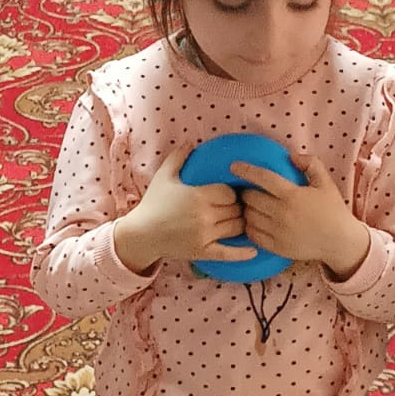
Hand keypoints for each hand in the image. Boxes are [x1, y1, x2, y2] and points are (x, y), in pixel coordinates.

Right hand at [114, 146, 249, 272]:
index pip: (230, 192)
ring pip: (237, 227)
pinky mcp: (203, 252)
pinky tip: (253, 250)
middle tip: (236, 207)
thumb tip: (190, 142)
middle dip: (237, 207)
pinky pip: (229, 253)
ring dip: (239, 223)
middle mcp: (205, 215)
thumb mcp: (164, 177)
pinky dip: (243, 253)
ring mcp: (205, 235)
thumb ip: (179, 157)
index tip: (229, 193)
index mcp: (199, 195)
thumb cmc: (153, 204)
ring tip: (237, 220)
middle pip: (236, 209)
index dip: (232, 193)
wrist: (141, 234)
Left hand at [232, 154, 370, 280]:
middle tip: (249, 190)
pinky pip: (252, 234)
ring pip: (249, 216)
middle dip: (246, 191)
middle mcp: (282, 213)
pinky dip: (250, 226)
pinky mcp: (276, 247)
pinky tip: (256, 222)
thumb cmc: (333, 210)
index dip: (246, 170)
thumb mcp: (326, 183)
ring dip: (247, 209)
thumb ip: (310, 164)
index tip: (234, 166)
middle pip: (250, 198)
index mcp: (293, 195)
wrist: (340, 242)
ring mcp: (278, 232)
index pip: (262, 178)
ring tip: (253, 206)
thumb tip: (291, 156)